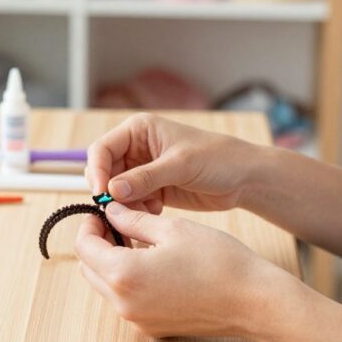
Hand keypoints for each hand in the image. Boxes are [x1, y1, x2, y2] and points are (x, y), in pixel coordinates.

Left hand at [74, 202, 293, 338]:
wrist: (254, 302)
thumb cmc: (218, 262)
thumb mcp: (171, 229)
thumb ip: (131, 220)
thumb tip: (109, 211)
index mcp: (123, 275)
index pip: (84, 247)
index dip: (89, 225)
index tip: (102, 212)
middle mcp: (123, 304)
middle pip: (90, 269)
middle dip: (97, 244)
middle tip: (117, 223)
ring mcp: (137, 320)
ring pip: (106, 286)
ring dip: (112, 263)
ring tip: (138, 241)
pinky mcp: (151, 328)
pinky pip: (126, 301)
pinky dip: (129, 281)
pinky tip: (152, 263)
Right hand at [86, 113, 263, 213]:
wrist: (244, 179)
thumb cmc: (218, 159)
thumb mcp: (180, 165)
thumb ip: (144, 178)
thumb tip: (111, 191)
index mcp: (138, 130)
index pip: (102, 149)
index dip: (97, 170)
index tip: (101, 193)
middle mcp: (136, 149)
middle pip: (105, 172)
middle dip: (110, 192)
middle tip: (119, 209)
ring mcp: (143, 171)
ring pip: (116, 191)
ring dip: (125, 204)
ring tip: (148, 208)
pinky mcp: (151, 190)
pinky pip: (131, 203)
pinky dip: (137, 211)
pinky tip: (157, 210)